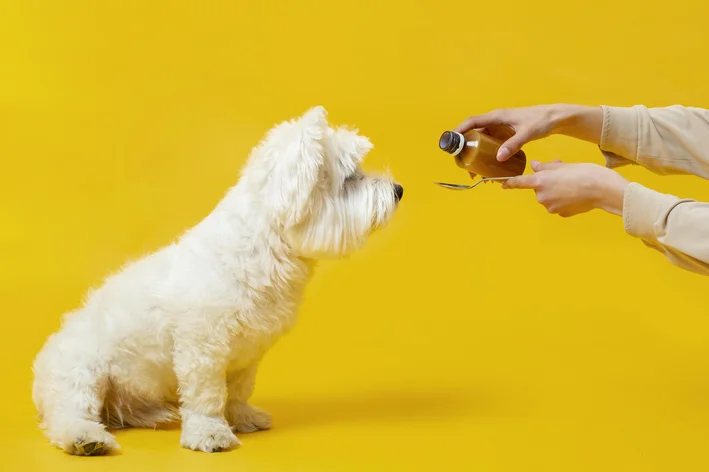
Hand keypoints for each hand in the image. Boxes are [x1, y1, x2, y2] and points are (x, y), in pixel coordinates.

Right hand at [454, 104, 602, 165]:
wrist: (555, 118)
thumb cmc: (542, 120)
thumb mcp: (527, 133)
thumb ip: (513, 144)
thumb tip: (499, 158)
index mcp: (497, 116)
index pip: (472, 122)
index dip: (459, 130)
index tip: (451, 141)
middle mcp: (495, 122)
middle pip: (474, 134)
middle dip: (466, 148)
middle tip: (463, 164)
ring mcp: (500, 129)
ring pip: (481, 141)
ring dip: (476, 154)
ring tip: (475, 171)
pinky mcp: (505, 135)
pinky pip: (491, 145)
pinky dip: (487, 155)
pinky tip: (489, 167)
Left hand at [502, 161, 629, 217]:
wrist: (603, 190)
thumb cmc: (584, 173)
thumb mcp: (562, 165)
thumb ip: (545, 167)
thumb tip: (534, 166)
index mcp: (540, 181)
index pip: (519, 182)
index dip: (510, 183)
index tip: (502, 184)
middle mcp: (542, 196)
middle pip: (538, 189)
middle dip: (546, 182)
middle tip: (562, 174)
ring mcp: (551, 207)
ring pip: (548, 197)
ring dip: (555, 191)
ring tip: (572, 183)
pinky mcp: (561, 214)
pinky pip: (557, 205)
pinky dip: (563, 200)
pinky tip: (575, 194)